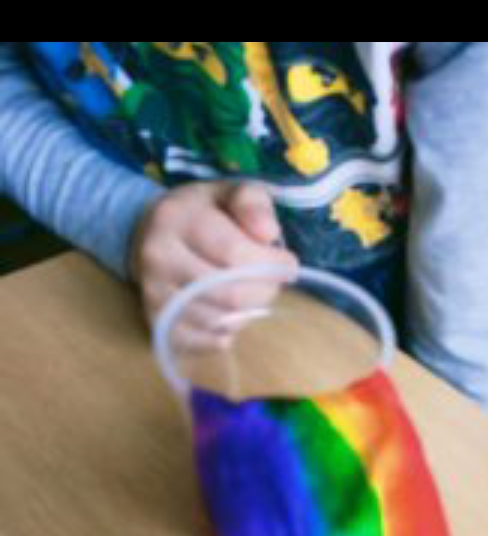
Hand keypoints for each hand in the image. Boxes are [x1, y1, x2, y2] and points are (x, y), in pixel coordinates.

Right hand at [130, 181, 297, 348]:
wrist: (151, 235)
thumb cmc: (203, 213)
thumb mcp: (230, 193)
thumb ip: (253, 204)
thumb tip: (269, 234)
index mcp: (176, 218)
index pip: (234, 253)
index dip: (272, 264)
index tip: (288, 263)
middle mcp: (158, 257)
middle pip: (230, 294)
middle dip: (264, 291)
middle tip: (272, 282)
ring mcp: (154, 294)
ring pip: (220, 321)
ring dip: (249, 313)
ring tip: (251, 293)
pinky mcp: (158, 323)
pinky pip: (206, 342)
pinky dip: (228, 333)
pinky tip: (231, 313)